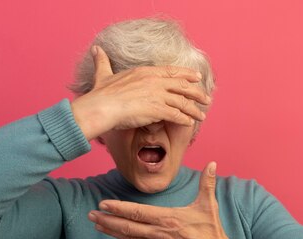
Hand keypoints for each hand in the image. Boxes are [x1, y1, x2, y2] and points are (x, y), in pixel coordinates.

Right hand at [70, 45, 211, 140]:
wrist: (101, 107)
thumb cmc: (101, 94)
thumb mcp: (102, 74)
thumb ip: (102, 62)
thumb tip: (96, 49)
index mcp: (145, 72)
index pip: (172, 71)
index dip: (186, 75)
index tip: (196, 77)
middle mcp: (154, 81)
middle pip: (182, 86)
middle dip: (196, 93)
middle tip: (207, 98)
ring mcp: (157, 95)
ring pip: (182, 102)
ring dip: (194, 110)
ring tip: (202, 116)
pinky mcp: (157, 109)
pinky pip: (176, 115)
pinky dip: (184, 119)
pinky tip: (190, 124)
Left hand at [87, 161, 241, 238]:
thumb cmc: (211, 231)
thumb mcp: (209, 205)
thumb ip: (207, 183)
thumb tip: (212, 163)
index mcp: (168, 219)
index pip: (138, 213)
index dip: (118, 208)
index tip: (103, 203)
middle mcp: (159, 233)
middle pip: (127, 227)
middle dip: (107, 220)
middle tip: (91, 214)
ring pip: (129, 238)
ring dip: (111, 230)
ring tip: (96, 223)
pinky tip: (115, 235)